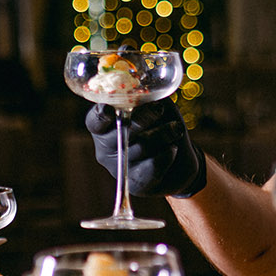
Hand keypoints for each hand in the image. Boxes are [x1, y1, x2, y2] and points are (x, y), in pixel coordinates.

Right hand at [85, 100, 205, 197]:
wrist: (180, 157)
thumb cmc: (162, 124)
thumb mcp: (156, 105)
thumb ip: (147, 98)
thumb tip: (143, 91)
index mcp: (104, 126)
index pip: (95, 121)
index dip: (100, 115)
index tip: (109, 108)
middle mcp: (107, 148)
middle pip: (119, 132)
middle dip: (142, 118)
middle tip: (159, 110)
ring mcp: (121, 168)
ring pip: (140, 147)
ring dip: (163, 134)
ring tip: (176, 128)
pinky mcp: (138, 184)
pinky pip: (152, 166)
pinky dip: (167, 154)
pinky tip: (173, 148)